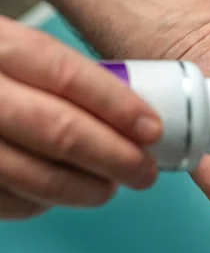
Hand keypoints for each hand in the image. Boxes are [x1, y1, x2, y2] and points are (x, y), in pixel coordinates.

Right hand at [0, 17, 161, 219]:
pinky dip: (47, 202)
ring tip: (112, 185)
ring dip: (87, 188)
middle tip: (145, 171)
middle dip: (115, 157)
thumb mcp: (14, 51)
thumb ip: (63, 77)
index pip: (64, 74)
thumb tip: (132, 117)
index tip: (152, 129)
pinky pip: (11, 201)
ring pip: (35, 176)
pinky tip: (66, 190)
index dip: (117, 106)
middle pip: (57, 130)